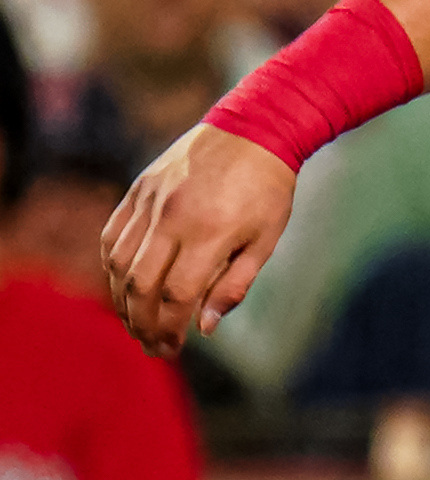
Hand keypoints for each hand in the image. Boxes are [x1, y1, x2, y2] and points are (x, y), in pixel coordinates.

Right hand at [102, 124, 298, 351]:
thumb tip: (204, 327)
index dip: (169, 328)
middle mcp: (172, 218)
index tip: (171, 349)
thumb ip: (234, 285)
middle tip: (150, 346)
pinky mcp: (138, 190)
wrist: (253, 130)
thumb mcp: (265, 239)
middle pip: (140, 285)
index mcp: (210, 232)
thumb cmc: (268, 189)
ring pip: (118, 263)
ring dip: (121, 300)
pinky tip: (123, 286)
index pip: (177, 295)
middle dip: (142, 323)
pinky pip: (113, 236)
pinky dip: (112, 266)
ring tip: (136, 323)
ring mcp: (150, 202)